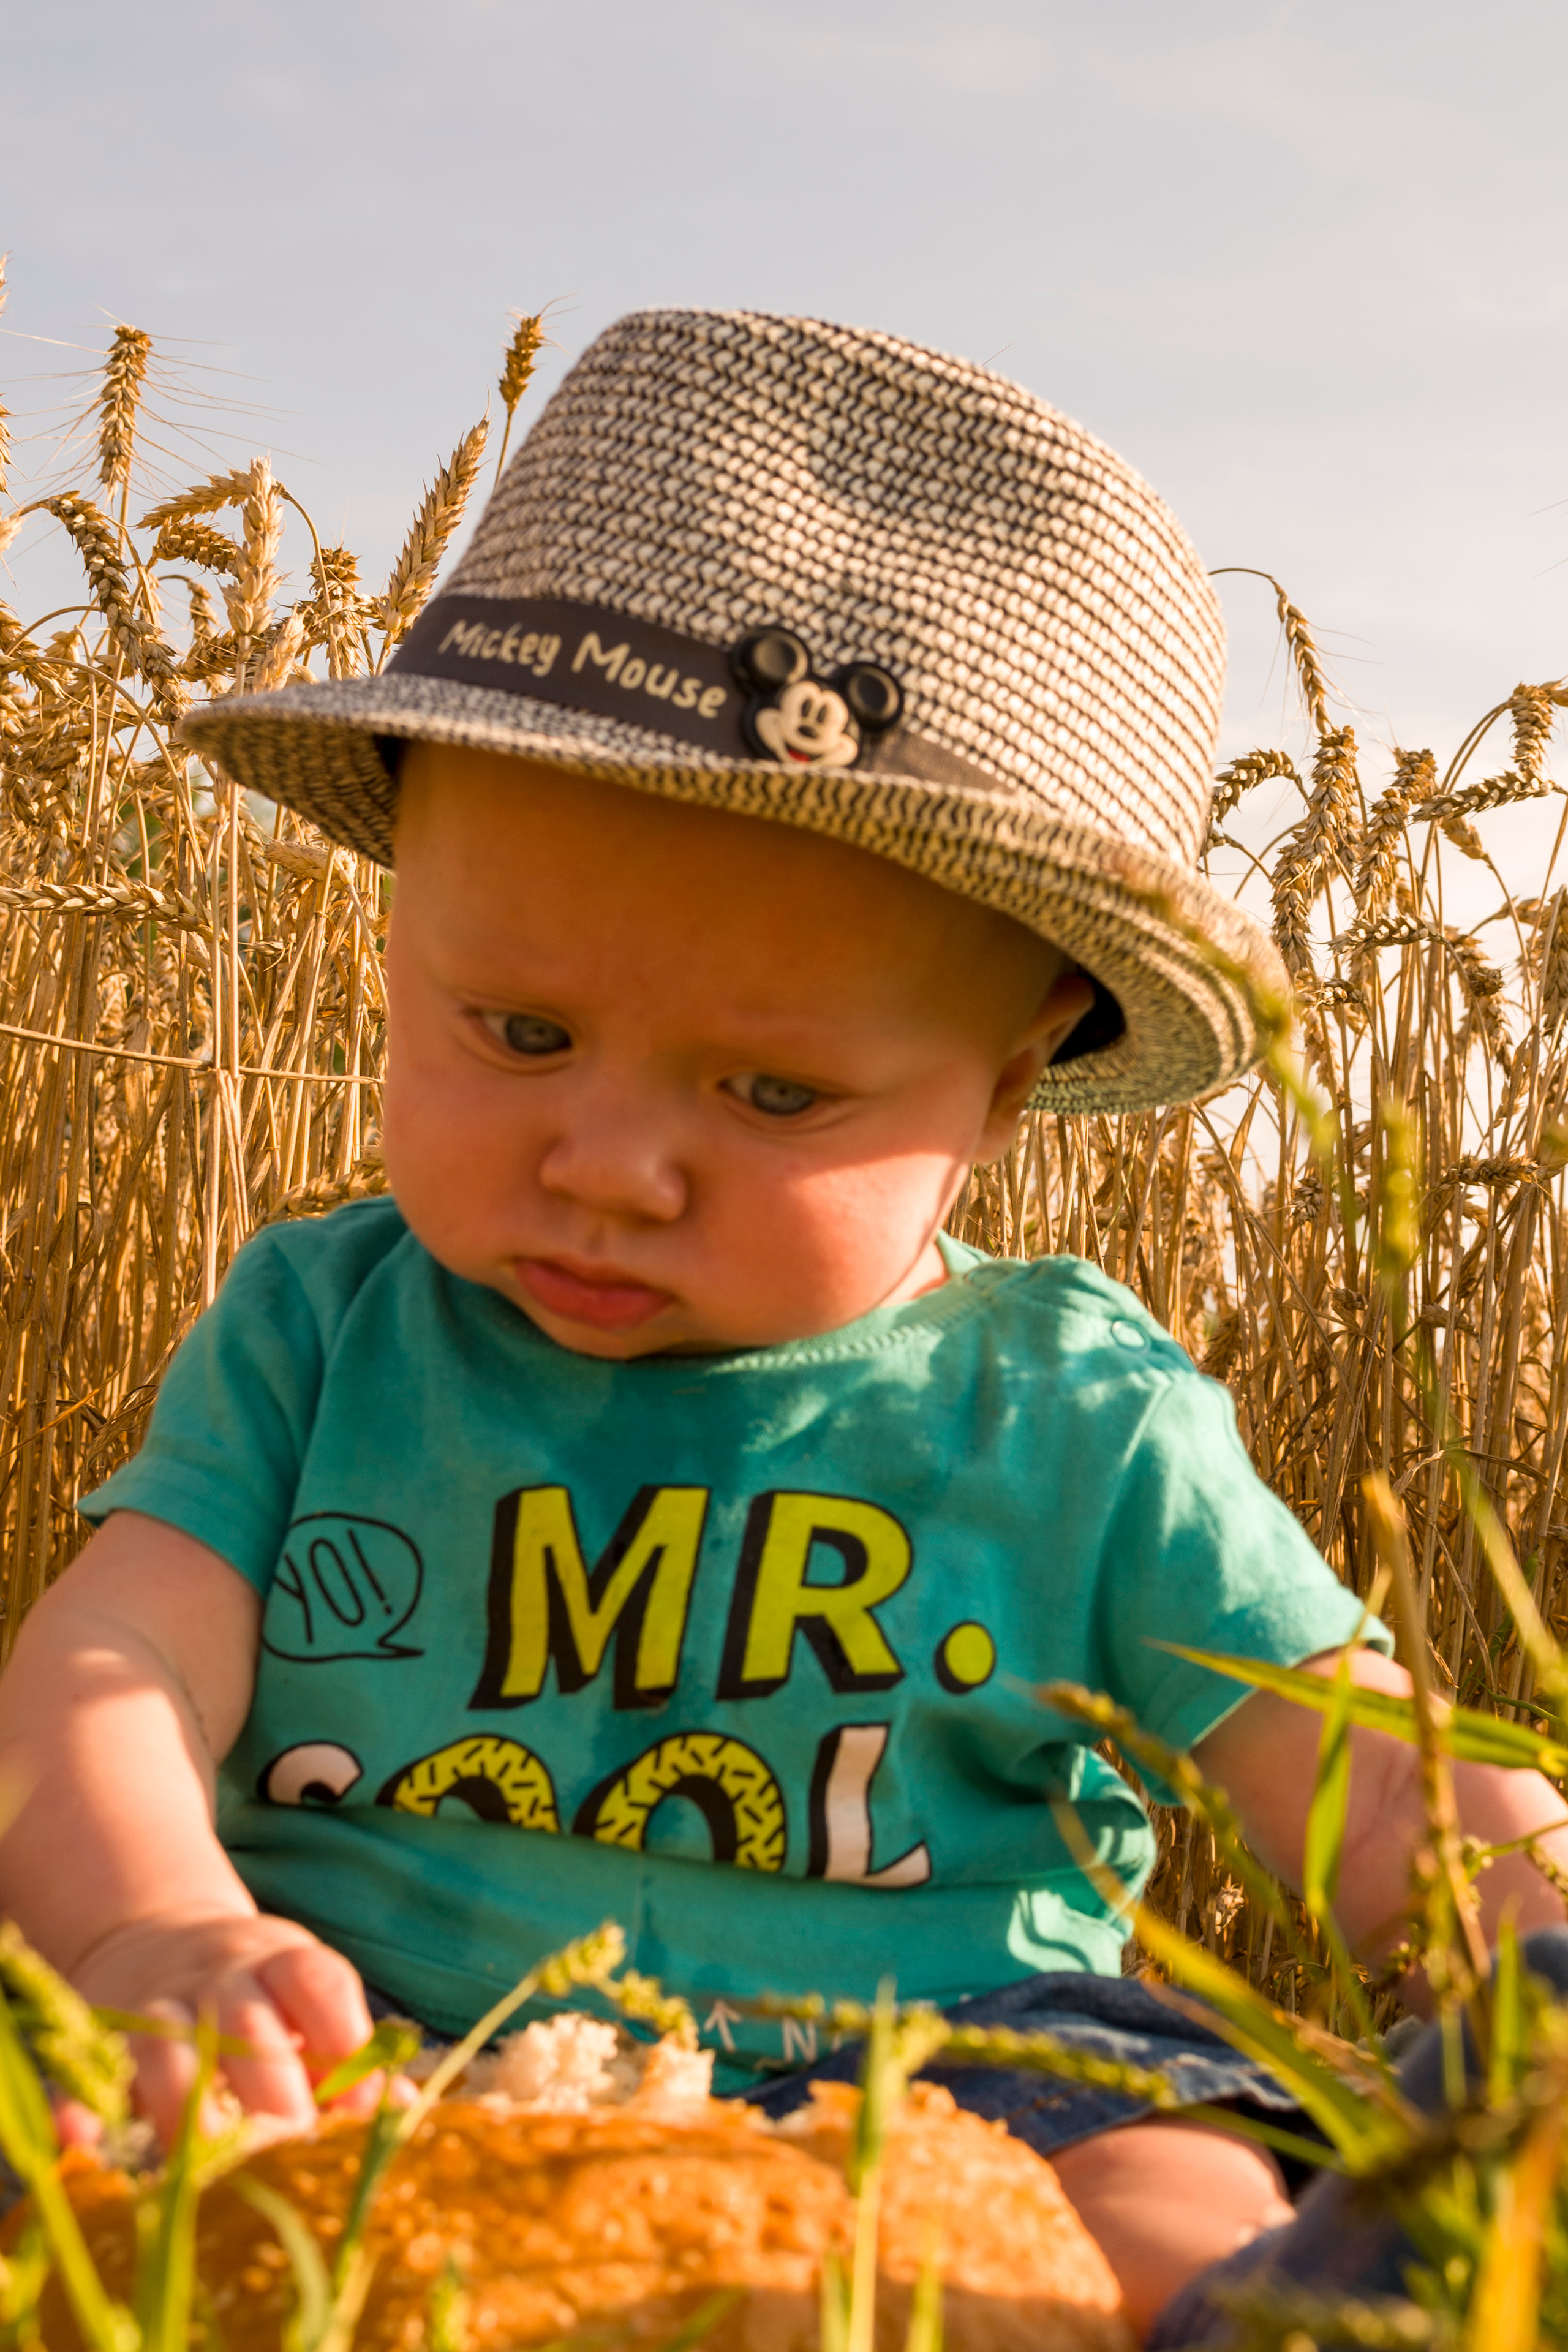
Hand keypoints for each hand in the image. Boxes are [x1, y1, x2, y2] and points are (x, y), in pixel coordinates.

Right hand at [70, 1910, 379, 2146]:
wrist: (153, 1939)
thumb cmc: (255, 1994)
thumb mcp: (306, 2005)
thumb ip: (349, 2058)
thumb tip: (402, 2114)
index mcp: (279, 1962)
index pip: (316, 1980)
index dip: (343, 2036)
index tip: (362, 2100)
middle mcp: (218, 1977)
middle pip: (247, 2018)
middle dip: (272, 2078)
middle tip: (293, 2133)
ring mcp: (156, 2004)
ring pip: (167, 2043)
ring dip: (187, 2100)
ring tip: (208, 2154)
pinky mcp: (100, 2037)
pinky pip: (85, 2072)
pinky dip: (81, 2106)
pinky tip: (88, 2142)